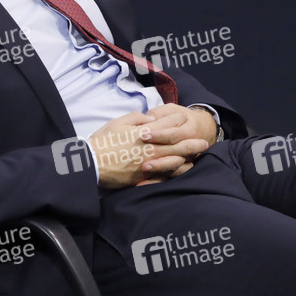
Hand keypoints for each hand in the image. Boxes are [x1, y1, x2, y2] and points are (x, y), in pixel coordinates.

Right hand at [88, 111, 207, 188]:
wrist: (91, 164)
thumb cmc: (103, 141)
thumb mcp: (118, 122)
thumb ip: (136, 118)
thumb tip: (150, 118)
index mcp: (144, 133)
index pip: (167, 125)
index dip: (179, 122)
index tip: (187, 119)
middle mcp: (150, 149)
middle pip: (177, 144)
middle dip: (192, 142)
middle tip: (204, 142)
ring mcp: (149, 164)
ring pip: (175, 160)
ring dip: (188, 157)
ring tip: (198, 156)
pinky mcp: (144, 177)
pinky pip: (166, 175)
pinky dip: (176, 172)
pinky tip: (183, 170)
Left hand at [130, 105, 216, 186]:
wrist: (204, 128)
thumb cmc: (182, 118)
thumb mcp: (173, 110)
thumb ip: (160, 114)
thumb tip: (147, 118)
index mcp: (188, 130)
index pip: (172, 135)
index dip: (158, 135)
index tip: (143, 135)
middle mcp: (189, 147)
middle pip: (174, 155)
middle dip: (158, 160)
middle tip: (142, 163)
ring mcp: (186, 160)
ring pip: (173, 168)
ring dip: (158, 172)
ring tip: (143, 172)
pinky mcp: (180, 168)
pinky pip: (169, 177)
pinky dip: (155, 181)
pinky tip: (141, 184)